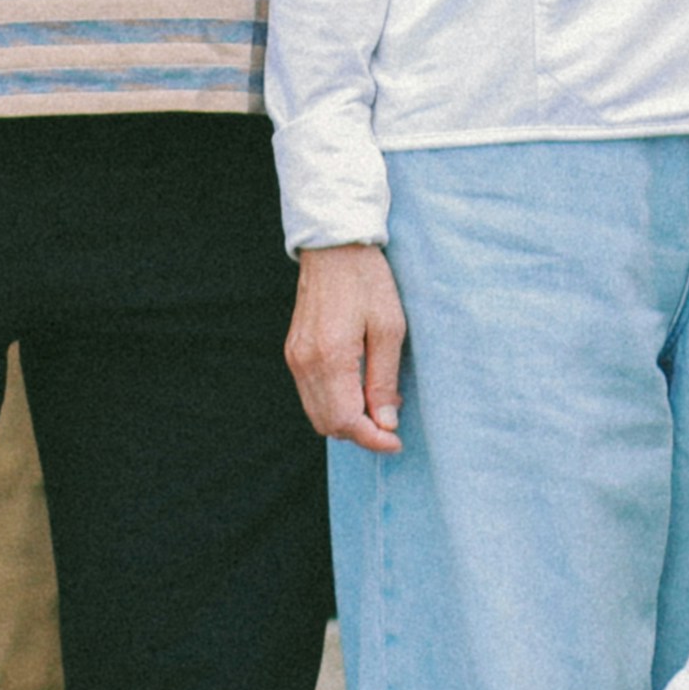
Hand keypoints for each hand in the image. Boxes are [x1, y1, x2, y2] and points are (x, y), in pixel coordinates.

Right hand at [284, 241, 406, 453]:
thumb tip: (385, 422)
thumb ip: (384, 380)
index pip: (345, 420)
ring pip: (317, 414)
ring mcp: (295, 358)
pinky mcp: (293, 352)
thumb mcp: (390, 328)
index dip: (372, 439)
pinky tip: (359, 391)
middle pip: (327, 424)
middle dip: (360, 434)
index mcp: (330, 356)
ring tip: (378, 408)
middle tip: (391, 425)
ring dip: (346, 421)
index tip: (396, 442)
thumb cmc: (367, 282)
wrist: (334, 247)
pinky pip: (310, 395)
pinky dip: (334, 404)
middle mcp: (305, 363)